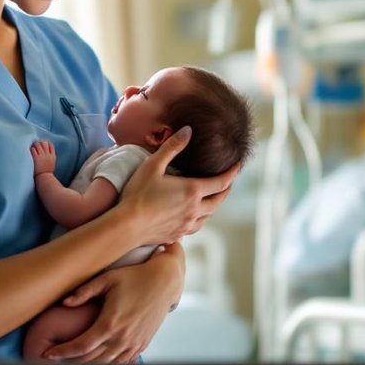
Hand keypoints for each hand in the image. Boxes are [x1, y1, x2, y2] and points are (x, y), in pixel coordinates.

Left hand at [31, 141, 56, 174]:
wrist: (44, 178)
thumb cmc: (47, 173)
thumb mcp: (52, 164)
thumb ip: (50, 158)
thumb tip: (47, 153)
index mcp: (52, 156)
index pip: (50, 145)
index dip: (46, 143)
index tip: (42, 144)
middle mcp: (47, 155)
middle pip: (44, 143)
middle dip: (40, 143)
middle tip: (36, 145)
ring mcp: (42, 156)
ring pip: (38, 145)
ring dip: (35, 145)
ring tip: (32, 147)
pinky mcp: (36, 158)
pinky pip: (33, 149)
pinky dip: (31, 149)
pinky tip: (30, 151)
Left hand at [41, 252, 181, 363]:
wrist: (164, 282)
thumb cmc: (133, 276)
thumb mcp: (108, 279)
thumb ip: (84, 291)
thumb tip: (64, 302)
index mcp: (110, 323)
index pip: (81, 346)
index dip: (62, 352)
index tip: (47, 354)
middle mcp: (122, 338)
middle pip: (90, 360)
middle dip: (69, 363)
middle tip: (52, 361)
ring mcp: (133, 344)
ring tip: (68, 364)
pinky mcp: (141, 346)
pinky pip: (120, 364)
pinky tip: (93, 363)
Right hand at [118, 126, 238, 245]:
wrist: (127, 226)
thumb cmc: (138, 193)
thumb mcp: (153, 165)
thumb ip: (172, 147)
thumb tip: (188, 130)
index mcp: (192, 190)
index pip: (221, 182)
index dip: (231, 173)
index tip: (237, 166)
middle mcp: (194, 209)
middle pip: (219, 200)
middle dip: (226, 189)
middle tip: (228, 181)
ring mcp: (187, 224)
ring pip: (209, 215)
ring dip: (214, 205)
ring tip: (213, 197)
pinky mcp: (178, 234)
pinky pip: (196, 226)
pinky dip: (201, 218)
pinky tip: (194, 216)